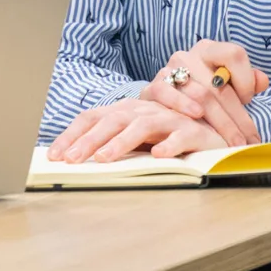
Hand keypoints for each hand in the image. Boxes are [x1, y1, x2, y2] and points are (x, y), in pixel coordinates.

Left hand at [48, 98, 230, 163]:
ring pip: (140, 126)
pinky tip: (158, 157)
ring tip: (103, 159)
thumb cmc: (169, 134)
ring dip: (120, 143)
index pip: (92, 118)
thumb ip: (111, 142)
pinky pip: (180, 136)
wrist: (216, 129)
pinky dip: (169, 145)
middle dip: (88, 140)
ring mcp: (167, 119)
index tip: (54, 156)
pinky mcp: (193, 131)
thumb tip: (74, 158)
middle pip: (111, 121)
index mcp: (125, 111)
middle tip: (71, 159)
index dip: (71, 134)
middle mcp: (143, 111)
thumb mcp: (135, 137)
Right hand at [138, 40, 269, 147]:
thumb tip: (262, 80)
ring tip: (230, 144)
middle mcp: (188, 56)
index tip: (249, 101)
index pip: (233, 54)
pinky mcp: (152, 86)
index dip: (245, 79)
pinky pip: (167, 93)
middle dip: (237, 118)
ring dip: (219, 123)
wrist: (163, 104)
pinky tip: (196, 116)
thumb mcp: (226, 85)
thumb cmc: (201, 95)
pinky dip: (182, 104)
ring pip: (200, 95)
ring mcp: (168, 69)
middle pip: (218, 85)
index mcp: (209, 50)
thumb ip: (247, 81)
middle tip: (246, 142)